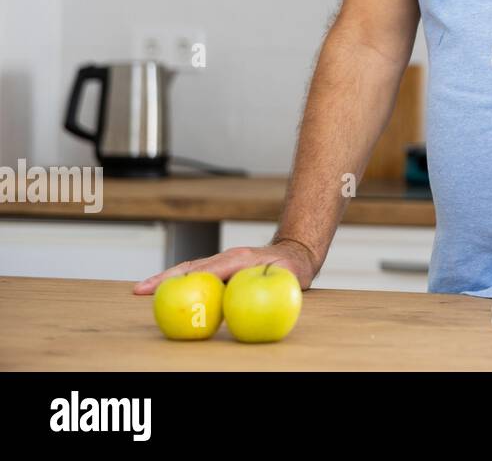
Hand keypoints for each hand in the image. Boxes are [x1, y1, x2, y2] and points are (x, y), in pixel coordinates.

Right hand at [132, 240, 317, 295]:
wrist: (294, 253)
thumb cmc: (292, 268)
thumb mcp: (288, 274)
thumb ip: (273, 281)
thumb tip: (255, 296)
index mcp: (238, 259)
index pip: (204, 269)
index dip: (183, 278)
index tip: (167, 285)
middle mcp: (226, 257)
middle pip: (189, 267)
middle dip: (163, 278)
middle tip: (139, 290)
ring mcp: (222, 261)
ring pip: (190, 270)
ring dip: (167, 279)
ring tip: (143, 290)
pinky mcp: (222, 268)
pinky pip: (198, 275)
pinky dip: (181, 282)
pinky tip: (166, 294)